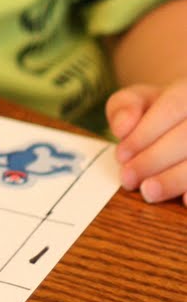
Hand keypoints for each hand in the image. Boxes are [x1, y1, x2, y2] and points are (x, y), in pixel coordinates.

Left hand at [106, 80, 186, 204]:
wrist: (186, 120)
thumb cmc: (159, 111)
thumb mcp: (138, 101)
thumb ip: (124, 107)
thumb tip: (122, 127)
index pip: (173, 107)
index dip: (145, 133)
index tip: (121, 156)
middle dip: (155, 159)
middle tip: (128, 179)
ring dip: (176, 179)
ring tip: (149, 191)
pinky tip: (185, 201)